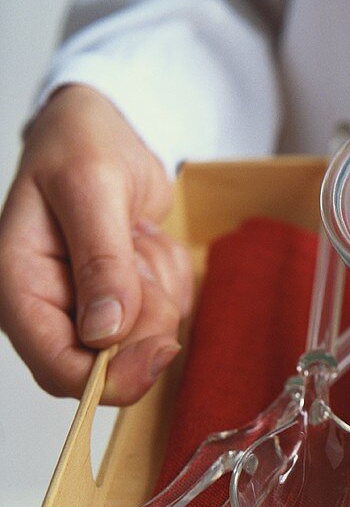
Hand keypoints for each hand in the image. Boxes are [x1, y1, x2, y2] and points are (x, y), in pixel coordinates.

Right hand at [0, 85, 191, 403]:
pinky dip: (172, 273)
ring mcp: (90, 306)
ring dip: (162, 283)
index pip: (59, 369)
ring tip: (136, 233)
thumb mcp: (91, 187)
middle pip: (115, 363)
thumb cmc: (80, 145)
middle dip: (148, 314)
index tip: (162, 348)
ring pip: (151, 335)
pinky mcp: (126, 299)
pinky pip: (172, 309)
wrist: (103, 130)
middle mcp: (51, 306)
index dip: (113, 376)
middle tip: (141, 251)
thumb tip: (105, 332)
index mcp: (19, 285)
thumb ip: (101, 259)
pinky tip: (146, 238)